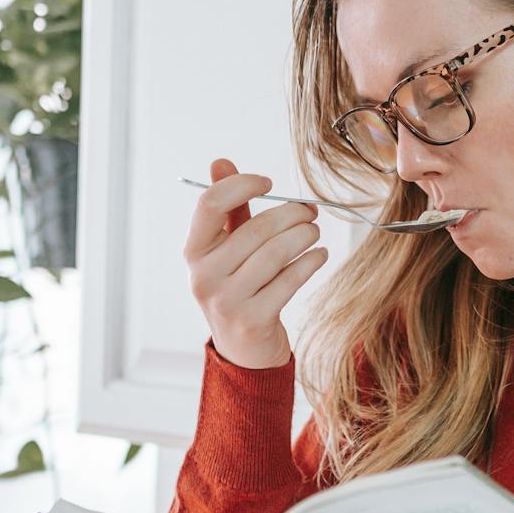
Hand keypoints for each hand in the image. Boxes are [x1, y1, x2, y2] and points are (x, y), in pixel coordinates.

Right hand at [185, 156, 325, 368]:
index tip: (268, 182)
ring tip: (314, 230)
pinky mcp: (253, 320)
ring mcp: (227, 300)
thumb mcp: (227, 248)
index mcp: (193, 251)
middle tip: (309, 211)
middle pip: (256, 228)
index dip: (242, 185)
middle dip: (291, 214)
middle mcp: (204, 275)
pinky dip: (311, 262)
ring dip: (304, 235)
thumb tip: (221, 161)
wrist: (243, 350)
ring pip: (276, 253)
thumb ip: (227, 208)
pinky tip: (319, 255)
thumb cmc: (238, 287)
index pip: (211, 204)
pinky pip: (290, 280)